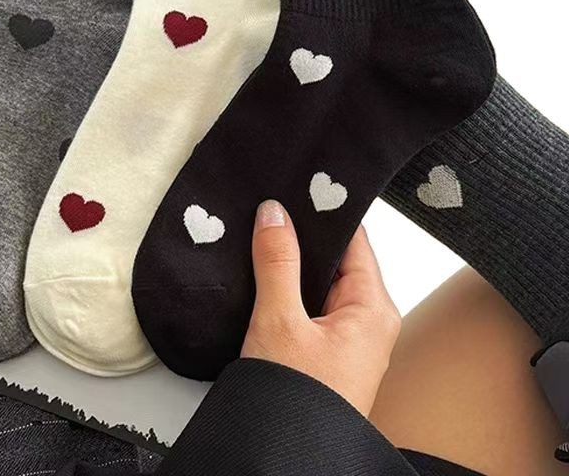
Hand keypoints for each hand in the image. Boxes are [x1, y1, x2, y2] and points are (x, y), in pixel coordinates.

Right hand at [241, 200, 400, 415]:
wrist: (286, 456)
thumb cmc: (298, 403)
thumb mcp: (280, 321)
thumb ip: (277, 262)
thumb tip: (275, 212)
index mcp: (373, 308)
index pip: (354, 239)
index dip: (324, 211)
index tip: (296, 185)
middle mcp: (367, 319)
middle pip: (337, 258)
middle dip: (302, 234)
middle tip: (269, 204)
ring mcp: (347, 336)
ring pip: (319, 281)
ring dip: (291, 262)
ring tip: (261, 230)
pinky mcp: (325, 349)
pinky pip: (309, 303)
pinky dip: (287, 286)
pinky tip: (262, 272)